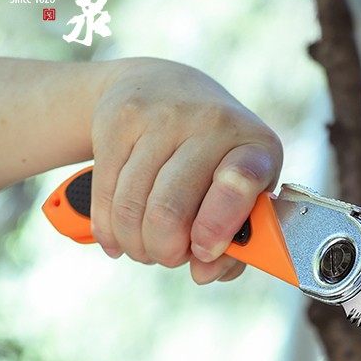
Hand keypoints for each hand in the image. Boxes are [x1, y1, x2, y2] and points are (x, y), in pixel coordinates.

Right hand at [90, 58, 282, 284]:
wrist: (163, 86)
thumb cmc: (215, 157)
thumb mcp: (242, 191)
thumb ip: (235, 242)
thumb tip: (205, 274)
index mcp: (256, 146)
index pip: (239, 184)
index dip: (216, 227)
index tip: (203, 252)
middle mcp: (211, 124)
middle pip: (169, 211)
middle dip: (165, 252)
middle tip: (170, 257)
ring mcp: (161, 117)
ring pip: (131, 208)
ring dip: (136, 245)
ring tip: (146, 247)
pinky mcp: (117, 121)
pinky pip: (105, 196)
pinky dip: (109, 230)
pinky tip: (119, 237)